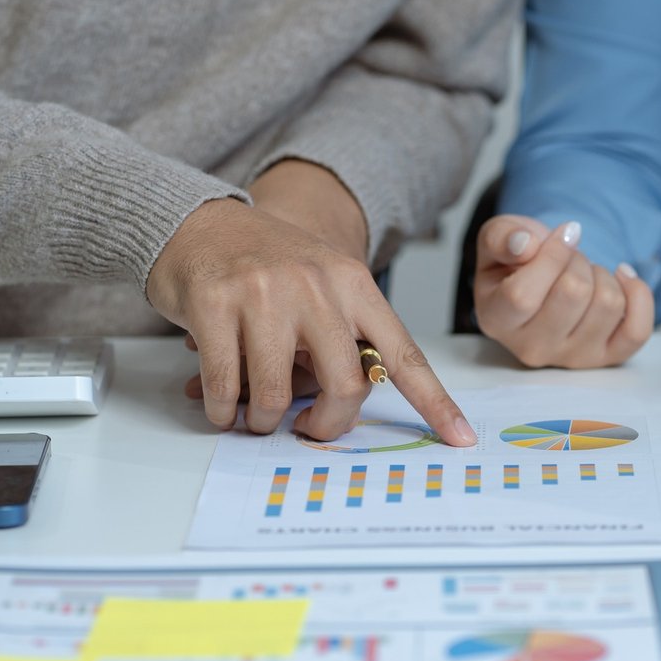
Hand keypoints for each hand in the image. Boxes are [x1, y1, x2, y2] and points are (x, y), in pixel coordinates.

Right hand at [147, 192, 473, 445]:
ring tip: (253, 414)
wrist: (199, 222)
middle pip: (345, 385)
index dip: (435, 402)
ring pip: (276, 394)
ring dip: (262, 420)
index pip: (403, 353)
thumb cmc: (265, 266)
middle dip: (327, 424)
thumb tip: (343, 410)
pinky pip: (224, 386)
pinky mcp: (215, 304)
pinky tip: (221, 406)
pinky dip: (222, 410)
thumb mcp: (321, 286)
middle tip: (307, 429)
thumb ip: (341, 338)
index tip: (460, 438)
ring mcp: (264, 293)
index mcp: (353, 284)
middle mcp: (316, 286)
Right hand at [473, 214, 653, 367]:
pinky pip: (638, 331)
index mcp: (497, 319)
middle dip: (578, 260)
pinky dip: (638, 295)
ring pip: (608, 304)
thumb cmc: (517, 259)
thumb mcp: (498, 237)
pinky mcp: (605, 358)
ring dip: (602, 275)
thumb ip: (501, 237)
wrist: (540, 279)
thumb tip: (525, 245)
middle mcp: (532, 348)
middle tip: (569, 259)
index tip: (563, 233)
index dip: (550, 257)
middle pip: (573, 293)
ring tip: (584, 273)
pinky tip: (622, 278)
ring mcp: (571, 357)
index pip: (522, 295)